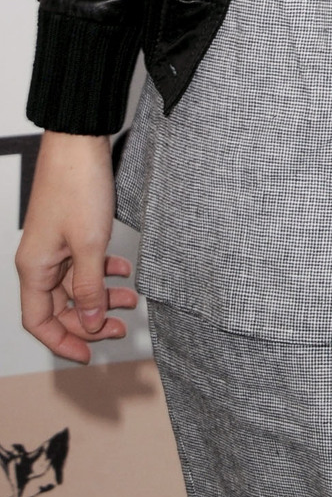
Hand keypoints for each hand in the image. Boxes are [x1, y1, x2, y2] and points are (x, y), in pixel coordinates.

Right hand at [15, 132, 137, 363]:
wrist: (80, 141)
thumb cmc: (78, 186)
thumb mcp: (89, 244)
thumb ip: (90, 288)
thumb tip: (91, 323)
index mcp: (34, 268)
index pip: (40, 322)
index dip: (63, 342)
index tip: (89, 355)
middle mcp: (39, 260)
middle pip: (60, 307)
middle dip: (90, 320)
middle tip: (121, 327)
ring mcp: (54, 245)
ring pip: (76, 285)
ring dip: (102, 294)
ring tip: (132, 299)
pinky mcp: (69, 230)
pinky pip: (83, 262)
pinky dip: (103, 270)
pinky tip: (125, 270)